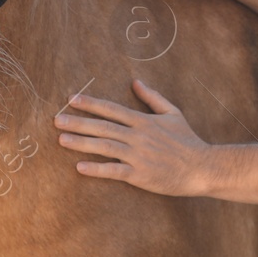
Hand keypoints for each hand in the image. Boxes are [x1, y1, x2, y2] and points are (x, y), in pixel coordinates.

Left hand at [54, 80, 213, 196]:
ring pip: (105, 146)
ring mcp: (138, 156)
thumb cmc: (187, 140)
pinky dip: (97, 169)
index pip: (112, 109)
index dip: (91, 103)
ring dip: (81, 143)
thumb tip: (135, 82)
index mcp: (144, 121)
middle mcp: (138, 136)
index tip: (72, 99)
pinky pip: (114, 171)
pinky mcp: (139, 175)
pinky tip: (80, 167)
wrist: (201, 166)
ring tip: (61, 139)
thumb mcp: (172, 113)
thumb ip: (152, 97)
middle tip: (56, 118)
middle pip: (103, 127)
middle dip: (78, 122)